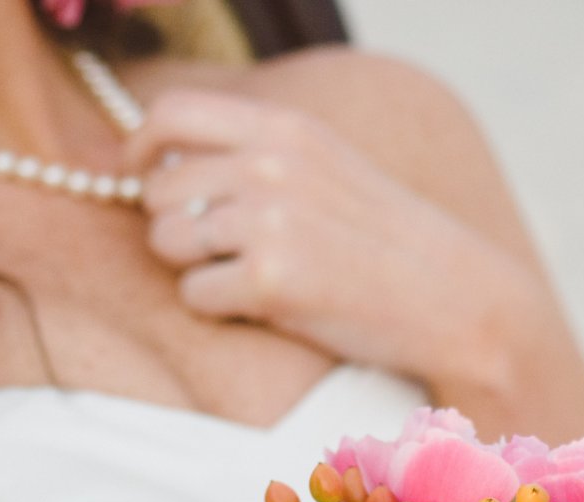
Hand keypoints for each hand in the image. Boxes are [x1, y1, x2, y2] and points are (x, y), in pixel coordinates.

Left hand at [125, 89, 543, 408]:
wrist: (448, 296)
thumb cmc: (374, 239)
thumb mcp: (319, 166)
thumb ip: (244, 152)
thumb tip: (140, 158)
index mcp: (283, 128)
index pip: (170, 112)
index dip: (138, 147)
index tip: (134, 174)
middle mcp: (271, 165)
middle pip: (159, 188)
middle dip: (175, 224)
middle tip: (225, 251)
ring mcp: (269, 221)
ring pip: (169, 243)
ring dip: (194, 268)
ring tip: (250, 275)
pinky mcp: (270, 281)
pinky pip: (194, 296)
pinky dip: (220, 308)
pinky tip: (267, 304)